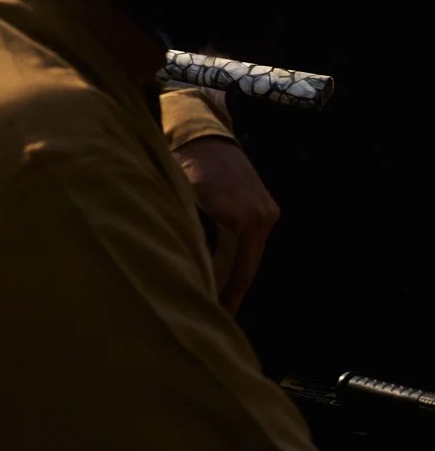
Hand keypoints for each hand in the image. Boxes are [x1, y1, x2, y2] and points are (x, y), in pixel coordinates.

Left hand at [173, 136, 278, 312]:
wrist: (202, 136)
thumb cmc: (185, 169)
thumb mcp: (182, 205)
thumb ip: (191, 237)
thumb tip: (187, 271)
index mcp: (246, 221)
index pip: (241, 271)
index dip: (229, 295)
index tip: (219, 314)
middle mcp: (263, 218)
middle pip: (248, 265)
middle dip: (232, 288)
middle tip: (215, 311)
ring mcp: (267, 212)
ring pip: (250, 253)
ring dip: (234, 270)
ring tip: (218, 295)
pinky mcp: (265, 207)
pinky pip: (250, 240)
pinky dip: (237, 253)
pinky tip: (222, 267)